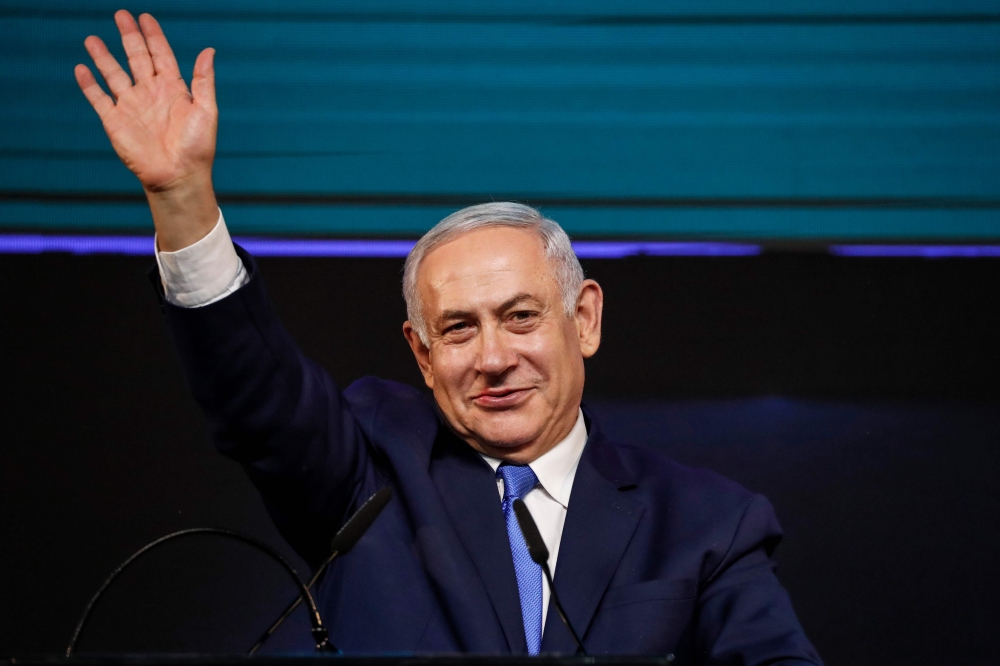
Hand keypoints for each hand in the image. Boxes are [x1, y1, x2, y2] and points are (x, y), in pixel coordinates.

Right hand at [75, 10, 219, 249]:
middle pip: (136, 58)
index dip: (153, 36)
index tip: (145, 17)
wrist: (178, 176)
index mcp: (173, 89)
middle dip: (128, 37)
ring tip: (92, 39)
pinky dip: (89, 84)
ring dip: (103, 57)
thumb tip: (209, 51)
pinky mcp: (115, 121)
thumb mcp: (206, 110)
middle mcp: (150, 94)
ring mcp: (132, 106)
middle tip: (120, 15)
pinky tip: (81, 68)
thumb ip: (203, 81)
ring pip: (114, 74)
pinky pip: (99, 98)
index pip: (161, 55)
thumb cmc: (197, 147)